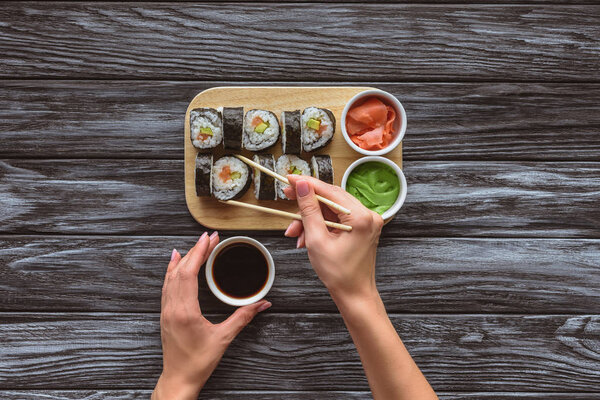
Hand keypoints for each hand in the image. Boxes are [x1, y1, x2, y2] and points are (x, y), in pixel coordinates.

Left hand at [152, 232, 271, 399]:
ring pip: (171, 277)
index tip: (209, 239)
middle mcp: (171, 308)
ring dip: (184, 258)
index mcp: (184, 311)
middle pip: (180, 270)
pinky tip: (175, 263)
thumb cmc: (198, 362)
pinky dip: (172, 271)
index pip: (189, 272)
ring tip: (195, 245)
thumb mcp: (223, 338)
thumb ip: (243, 317)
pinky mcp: (166, 314)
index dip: (199, 252)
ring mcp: (166, 311)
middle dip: (195, 250)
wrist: (179, 379)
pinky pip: (167, 286)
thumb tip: (262, 304)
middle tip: (209, 237)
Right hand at [283, 175, 383, 302]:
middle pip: (330, 198)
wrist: (354, 295)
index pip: (329, 191)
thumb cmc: (339, 274)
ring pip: (331, 209)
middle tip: (287, 198)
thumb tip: (302, 186)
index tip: (290, 178)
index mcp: (361, 217)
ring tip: (295, 233)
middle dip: (306, 203)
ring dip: (310, 218)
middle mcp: (367, 215)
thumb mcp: (317, 240)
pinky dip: (320, 225)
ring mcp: (366, 222)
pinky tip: (306, 237)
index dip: (307, 184)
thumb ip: (309, 210)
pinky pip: (336, 218)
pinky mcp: (361, 228)